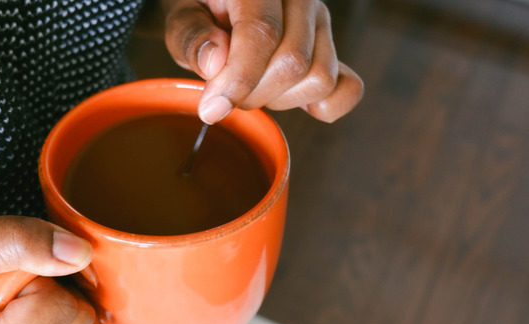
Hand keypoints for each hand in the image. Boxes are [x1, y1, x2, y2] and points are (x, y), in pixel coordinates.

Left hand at [160, 0, 363, 123]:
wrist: (216, 5)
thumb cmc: (200, 9)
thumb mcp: (181, 15)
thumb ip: (191, 36)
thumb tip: (216, 61)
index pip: (263, 34)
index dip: (238, 80)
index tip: (212, 109)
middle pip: (293, 63)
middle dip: (254, 93)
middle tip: (226, 92)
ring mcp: (321, 24)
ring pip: (320, 78)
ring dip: (281, 99)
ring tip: (253, 86)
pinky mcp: (331, 49)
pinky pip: (347, 89)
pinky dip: (323, 106)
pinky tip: (289, 99)